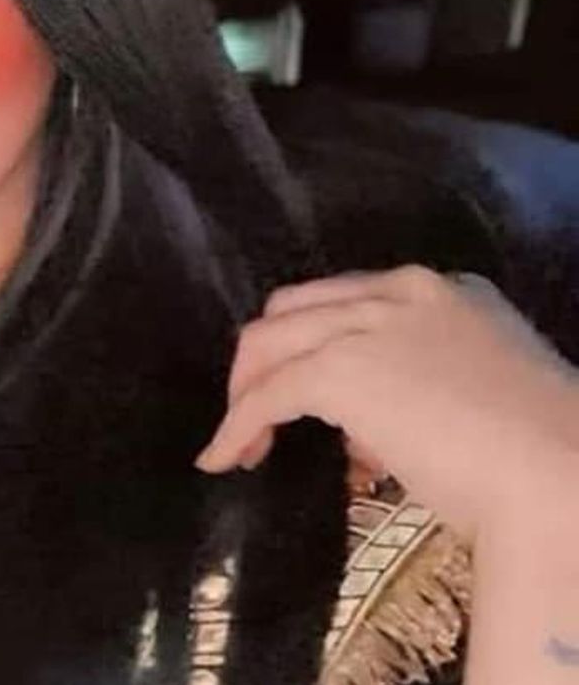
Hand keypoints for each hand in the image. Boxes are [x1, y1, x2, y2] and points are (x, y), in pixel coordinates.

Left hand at [195, 265, 578, 537]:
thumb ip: (417, 396)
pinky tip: (224, 458)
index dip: (323, 351)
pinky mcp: (337, 370)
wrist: (559, 478)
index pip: (351, 305)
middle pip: (295, 309)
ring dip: (245, 392)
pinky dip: (237, 425)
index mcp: (446, 292)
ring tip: (240, 443)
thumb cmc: (539, 455)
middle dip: (268, 362)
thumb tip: (363, 437)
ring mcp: (369, 324)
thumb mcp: (479, 399)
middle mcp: (403, 292)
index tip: (319, 407)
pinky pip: (265, 395)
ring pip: (268, 342)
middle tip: (262, 416)